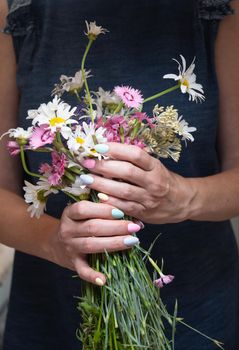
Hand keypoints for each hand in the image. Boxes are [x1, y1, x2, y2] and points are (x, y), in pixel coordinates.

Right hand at [48, 200, 140, 284]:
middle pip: (92, 227)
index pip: (84, 209)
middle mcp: (67, 230)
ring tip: (132, 241)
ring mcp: (70, 247)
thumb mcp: (85, 214)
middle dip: (115, 227)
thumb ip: (104, 211)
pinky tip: (104, 279)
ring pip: (91, 245)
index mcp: (69, 213)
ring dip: (113, 243)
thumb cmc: (79, 224)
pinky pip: (82, 271)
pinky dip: (92, 276)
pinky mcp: (73, 263)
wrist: (56, 244)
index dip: (103, 210)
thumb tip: (132, 217)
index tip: (121, 212)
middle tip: (134, 227)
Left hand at [81, 143, 196, 223]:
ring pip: (123, 190)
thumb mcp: (155, 166)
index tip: (99, 147)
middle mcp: (153, 182)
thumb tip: (109, 150)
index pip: (135, 154)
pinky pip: (124, 206)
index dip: (116, 149)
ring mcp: (149, 198)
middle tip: (87, 163)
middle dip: (104, 166)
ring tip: (86, 179)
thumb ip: (136, 160)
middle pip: (126, 171)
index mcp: (155, 166)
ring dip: (102, 184)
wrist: (182, 202)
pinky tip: (97, 196)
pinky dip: (109, 201)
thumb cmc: (163, 180)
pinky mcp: (144, 213)